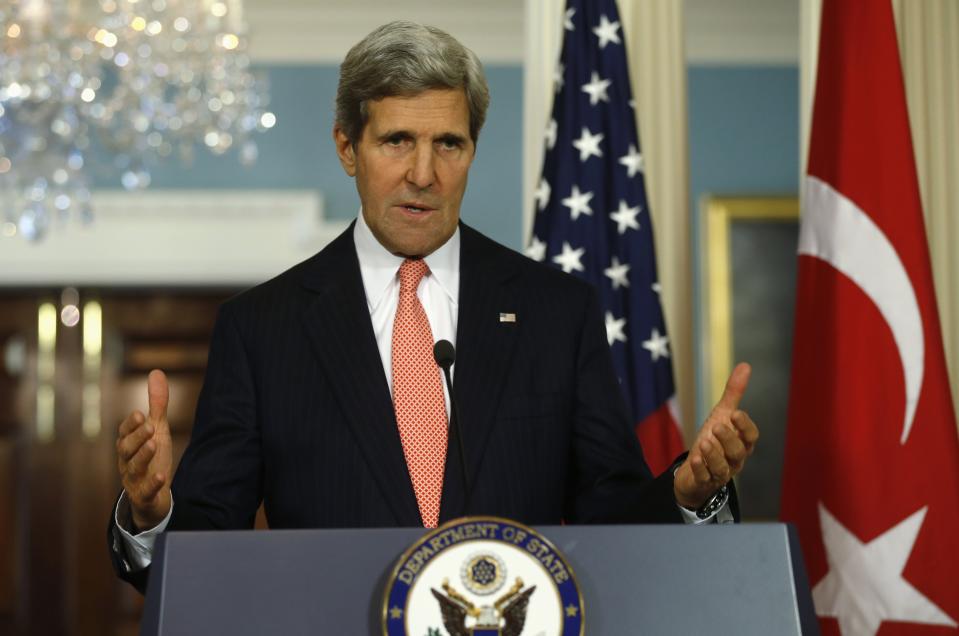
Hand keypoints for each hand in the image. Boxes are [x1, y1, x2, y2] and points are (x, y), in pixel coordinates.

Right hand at [116, 369, 172, 530]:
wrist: (153, 497)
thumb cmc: (152, 458)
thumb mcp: (157, 430)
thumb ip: (157, 404)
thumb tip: (156, 372)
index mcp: (128, 445)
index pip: (125, 433)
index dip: (131, 425)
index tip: (141, 414)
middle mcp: (127, 462)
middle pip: (126, 449)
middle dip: (136, 437)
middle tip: (149, 425)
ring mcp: (134, 480)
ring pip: (133, 468)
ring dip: (143, 456)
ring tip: (154, 444)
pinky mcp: (144, 497)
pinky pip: (146, 492)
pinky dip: (152, 484)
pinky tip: (162, 477)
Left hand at [674, 362, 757, 508]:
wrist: (694, 469)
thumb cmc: (713, 440)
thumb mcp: (721, 415)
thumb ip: (734, 394)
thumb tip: (745, 366)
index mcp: (741, 442)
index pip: (751, 437)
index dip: (745, 426)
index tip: (736, 414)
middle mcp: (734, 460)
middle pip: (738, 452)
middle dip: (729, 439)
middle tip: (716, 426)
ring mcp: (720, 473)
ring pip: (723, 468)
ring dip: (714, 455)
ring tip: (704, 442)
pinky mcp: (703, 482)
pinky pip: (704, 478)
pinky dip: (700, 469)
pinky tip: (695, 459)